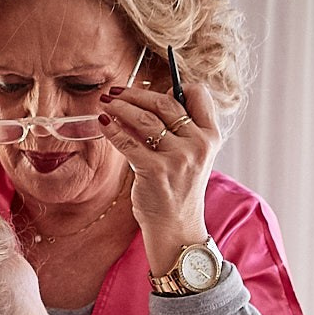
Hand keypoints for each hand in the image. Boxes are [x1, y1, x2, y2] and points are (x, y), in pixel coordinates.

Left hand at [97, 79, 218, 274]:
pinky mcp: (155, 171)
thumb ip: (179, 131)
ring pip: (145, 120)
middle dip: (136, 94)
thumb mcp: (190, 157)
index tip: (153, 88)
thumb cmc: (177, 190)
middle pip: (165, 104)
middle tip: (115, 91)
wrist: (176, 227)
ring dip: (121, 107)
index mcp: (211, 136)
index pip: (199, 95)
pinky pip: (128, 142)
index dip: (175, 87)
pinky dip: (112, 129)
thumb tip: (153, 101)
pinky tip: (102, 123)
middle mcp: (198, 144)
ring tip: (104, 103)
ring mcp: (178, 157)